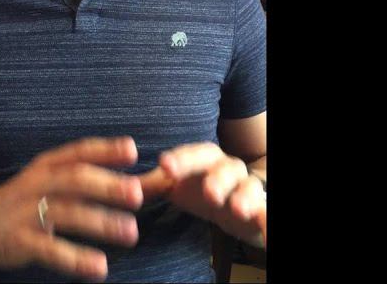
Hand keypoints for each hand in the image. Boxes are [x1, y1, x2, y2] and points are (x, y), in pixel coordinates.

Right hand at [0, 136, 144, 281]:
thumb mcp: (50, 181)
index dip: (105, 150)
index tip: (132, 151)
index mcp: (47, 165)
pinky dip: (75, 259)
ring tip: (130, 233)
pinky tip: (99, 268)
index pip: (78, 152)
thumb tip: (140, 182)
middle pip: (74, 179)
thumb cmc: (26, 200)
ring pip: (66, 214)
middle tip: (137, 194)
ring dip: (100, 222)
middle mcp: (36, 184)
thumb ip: (87, 180)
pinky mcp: (18, 241)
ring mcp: (25, 212)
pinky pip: (50, 250)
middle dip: (106, 185)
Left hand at [138, 142, 265, 247]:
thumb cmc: (202, 188)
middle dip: (216, 179)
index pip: (194, 154)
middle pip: (224, 169)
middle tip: (208, 192)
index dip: (181, 159)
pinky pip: (266, 213)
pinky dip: (267, 221)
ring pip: (248, 188)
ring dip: (244, 198)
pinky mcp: (260, 209)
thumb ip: (153, 185)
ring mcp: (246, 189)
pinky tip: (266, 231)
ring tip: (237, 209)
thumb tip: (120, 186)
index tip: (165, 166)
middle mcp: (228, 170)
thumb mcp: (178, 185)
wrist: (240, 200)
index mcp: (206, 160)